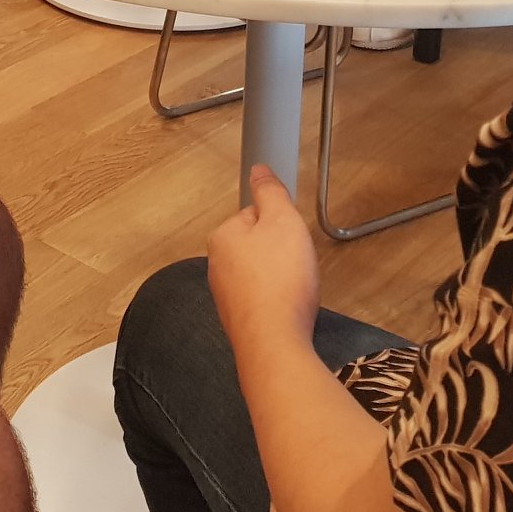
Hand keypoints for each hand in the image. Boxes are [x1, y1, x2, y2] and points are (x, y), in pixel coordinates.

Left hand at [208, 166, 319, 353]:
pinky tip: (290, 308)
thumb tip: (258, 170)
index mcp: (222, 237)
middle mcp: (216, 266)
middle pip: (257, 246)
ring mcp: (225, 297)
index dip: (279, 223)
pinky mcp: (239, 322)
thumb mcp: (283, 221)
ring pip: (260, 274)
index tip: (292, 238)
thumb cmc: (280, 278)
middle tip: (297, 265)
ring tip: (296, 288)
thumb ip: (270, 192)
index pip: (253, 215)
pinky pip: (262, 300)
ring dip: (281, 278)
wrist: (275, 342)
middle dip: (280, 253)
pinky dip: (278, 301)